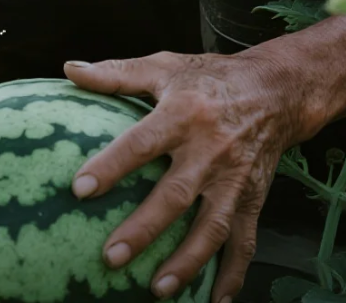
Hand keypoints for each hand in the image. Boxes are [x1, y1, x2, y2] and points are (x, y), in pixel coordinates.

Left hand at [63, 50, 307, 302]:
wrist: (276, 90)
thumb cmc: (210, 77)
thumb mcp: (164, 66)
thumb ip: (116, 73)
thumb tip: (69, 70)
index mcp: (183, 113)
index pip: (141, 143)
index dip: (111, 166)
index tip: (79, 189)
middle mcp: (210, 149)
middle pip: (175, 195)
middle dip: (144, 229)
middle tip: (112, 256)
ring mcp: (235, 178)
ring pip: (211, 226)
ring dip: (187, 262)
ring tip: (158, 289)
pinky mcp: (254, 198)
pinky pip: (244, 241)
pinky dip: (232, 274)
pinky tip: (214, 300)